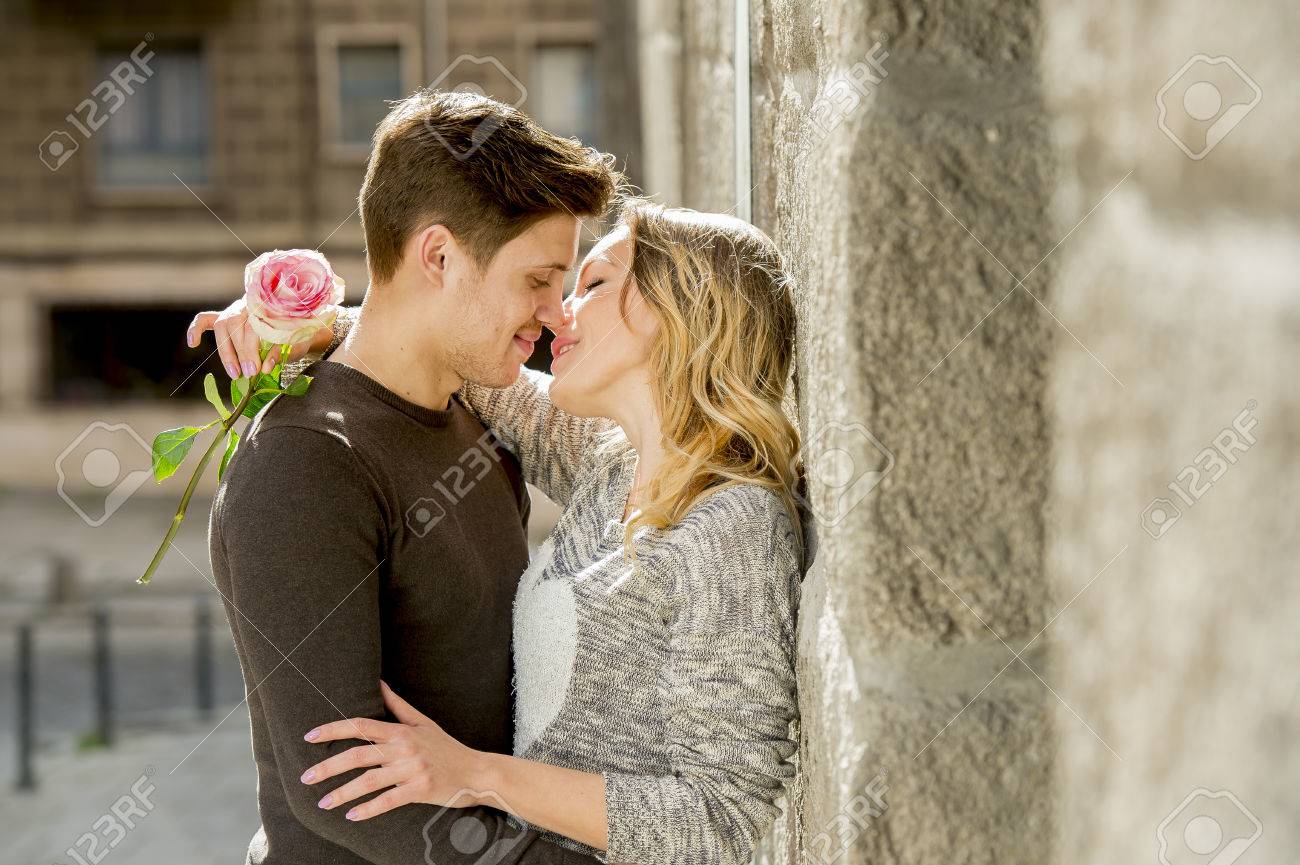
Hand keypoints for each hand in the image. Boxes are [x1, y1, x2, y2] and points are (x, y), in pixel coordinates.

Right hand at [186, 297, 324, 378]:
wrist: (295, 325)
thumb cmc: (294, 335)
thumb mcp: (293, 344)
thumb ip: (280, 353)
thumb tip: (265, 368)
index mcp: (267, 307)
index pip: (252, 326)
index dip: (252, 350)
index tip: (256, 370)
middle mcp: (248, 305)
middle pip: (235, 326)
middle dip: (240, 353)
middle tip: (248, 374)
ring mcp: (234, 310)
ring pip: (221, 326)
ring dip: (226, 352)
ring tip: (234, 373)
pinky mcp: (225, 317)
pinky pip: (205, 319)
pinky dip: (197, 329)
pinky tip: (193, 343)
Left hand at [300, 681, 489, 820]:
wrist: (476, 772)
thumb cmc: (446, 747)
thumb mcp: (423, 722)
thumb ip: (398, 705)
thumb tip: (378, 682)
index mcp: (402, 731)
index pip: (361, 726)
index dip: (334, 730)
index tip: (310, 736)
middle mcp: (404, 749)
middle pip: (358, 755)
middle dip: (328, 767)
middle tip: (305, 776)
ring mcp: (412, 771)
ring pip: (369, 781)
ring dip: (342, 793)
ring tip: (323, 802)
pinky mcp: (420, 791)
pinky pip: (387, 801)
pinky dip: (367, 810)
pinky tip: (351, 815)